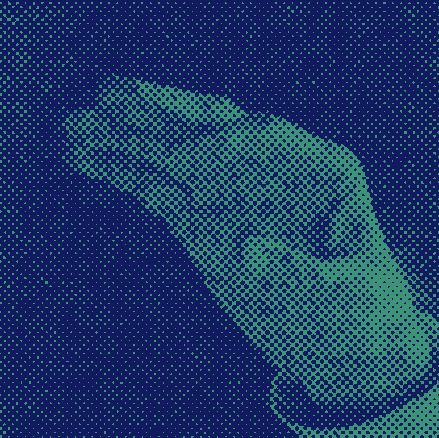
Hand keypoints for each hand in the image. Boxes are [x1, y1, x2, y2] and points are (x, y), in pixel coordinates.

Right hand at [65, 77, 431, 407]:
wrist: (348, 343)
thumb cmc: (363, 313)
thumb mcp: (347, 298)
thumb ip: (303, 274)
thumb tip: (245, 250)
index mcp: (326, 168)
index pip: (267, 135)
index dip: (225, 139)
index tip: (185, 157)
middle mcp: (276, 168)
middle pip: (215, 126)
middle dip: (165, 113)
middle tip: (113, 94)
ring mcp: (235, 190)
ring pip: (176, 152)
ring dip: (128, 137)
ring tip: (75, 124)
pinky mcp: (203, 219)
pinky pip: (157, 186)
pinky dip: (122, 170)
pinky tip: (82, 154)